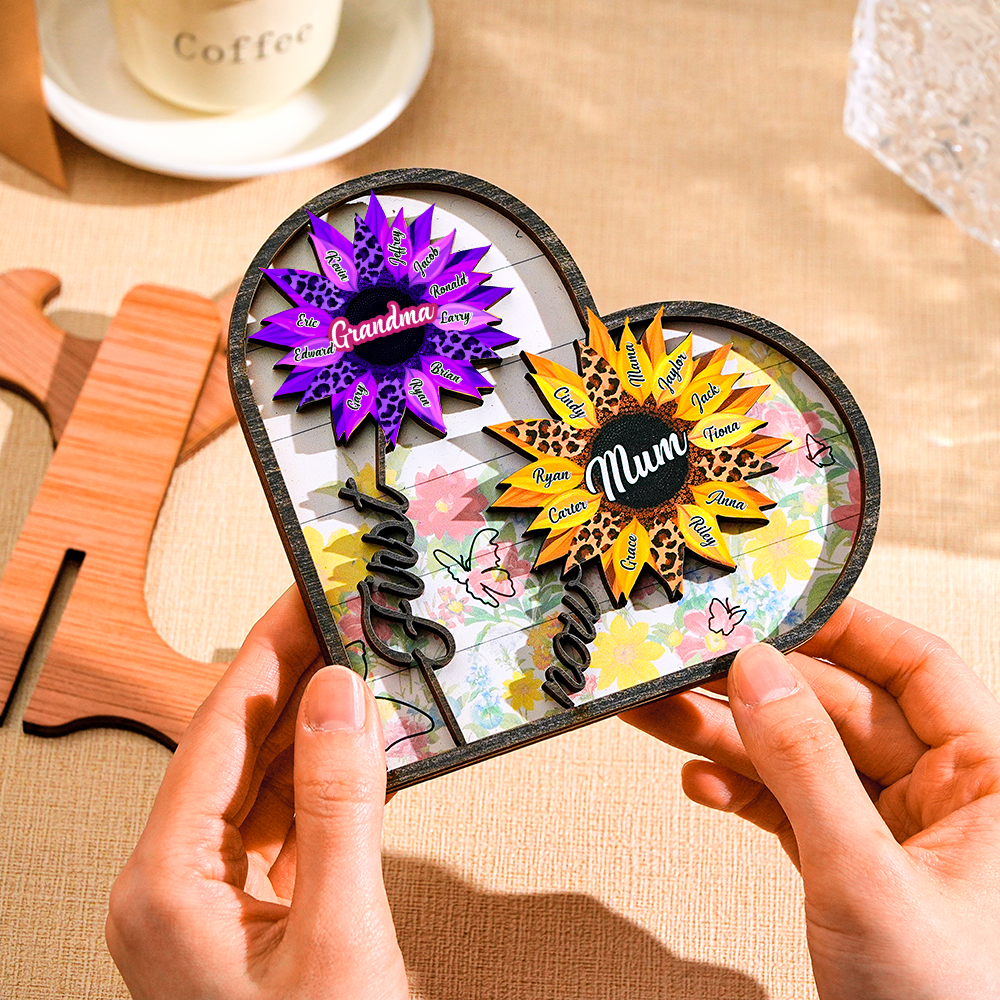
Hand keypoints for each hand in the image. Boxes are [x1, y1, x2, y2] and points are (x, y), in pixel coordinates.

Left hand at [106, 587, 407, 999]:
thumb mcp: (341, 935)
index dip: (268, 651)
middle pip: (238, 748)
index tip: (304, 594)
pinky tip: (361, 748)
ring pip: (263, 782)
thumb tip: (341, 696)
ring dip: (316, 727)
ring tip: (362, 668)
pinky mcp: (248, 914)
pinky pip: (283, 822)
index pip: (220, 730)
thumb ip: (341, 806)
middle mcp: (172, 884)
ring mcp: (208, 902)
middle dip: (296, 680)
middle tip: (344, 618)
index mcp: (165, 883)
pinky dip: (324, 782)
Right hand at [623, 598, 999, 999]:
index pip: (916, 668)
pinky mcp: (849, 868)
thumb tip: (757, 670)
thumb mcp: (867, 878)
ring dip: (729, 740)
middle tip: (682, 665)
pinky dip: (742, 795)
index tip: (770, 606)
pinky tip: (699, 784)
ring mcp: (891, 834)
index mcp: (989, 780)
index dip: (844, 629)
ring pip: (802, 759)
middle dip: (754, 692)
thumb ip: (806, 767)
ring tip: (659, 716)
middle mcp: (944, 797)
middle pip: (837, 710)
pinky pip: (789, 808)